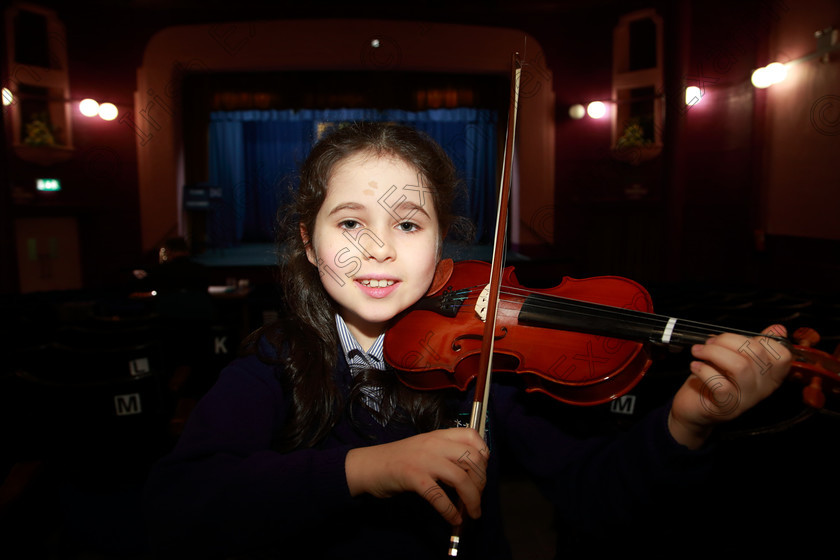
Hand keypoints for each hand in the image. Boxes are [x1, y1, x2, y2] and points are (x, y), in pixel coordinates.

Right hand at [345, 427, 488, 524]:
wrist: (368, 466)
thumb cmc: (397, 460)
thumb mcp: (424, 448)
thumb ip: (445, 454)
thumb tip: (471, 474)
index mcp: (438, 435)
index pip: (472, 435)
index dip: (484, 454)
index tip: (482, 471)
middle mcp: (434, 444)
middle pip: (472, 458)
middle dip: (481, 481)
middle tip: (478, 496)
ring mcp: (423, 460)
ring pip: (461, 478)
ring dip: (472, 499)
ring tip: (472, 513)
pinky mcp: (413, 477)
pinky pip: (439, 496)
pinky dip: (450, 511)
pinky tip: (453, 518)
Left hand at [668, 325, 791, 448]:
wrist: (694, 407)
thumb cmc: (716, 378)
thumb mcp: (737, 358)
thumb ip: (755, 344)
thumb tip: (778, 329)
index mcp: (770, 375)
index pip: (782, 355)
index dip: (761, 340)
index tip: (738, 338)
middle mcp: (763, 388)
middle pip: (756, 353)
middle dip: (728, 340)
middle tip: (709, 342)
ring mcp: (746, 399)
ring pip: (740, 366)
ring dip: (714, 352)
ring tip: (699, 351)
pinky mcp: (727, 407)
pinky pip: (721, 384)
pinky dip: (704, 370)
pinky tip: (696, 366)